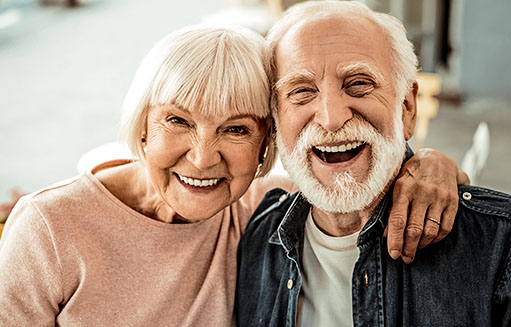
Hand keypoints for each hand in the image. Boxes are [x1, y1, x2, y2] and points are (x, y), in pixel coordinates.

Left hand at [385, 148, 466, 262]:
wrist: (437, 159)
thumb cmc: (410, 174)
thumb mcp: (396, 185)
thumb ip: (391, 208)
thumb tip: (386, 234)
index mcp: (403, 188)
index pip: (398, 220)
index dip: (395, 240)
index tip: (393, 254)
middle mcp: (422, 193)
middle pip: (414, 229)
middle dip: (408, 248)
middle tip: (404, 258)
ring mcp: (439, 197)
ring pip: (430, 231)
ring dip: (421, 246)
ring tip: (414, 252)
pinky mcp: (453, 202)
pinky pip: (446, 227)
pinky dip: (436, 239)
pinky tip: (428, 242)